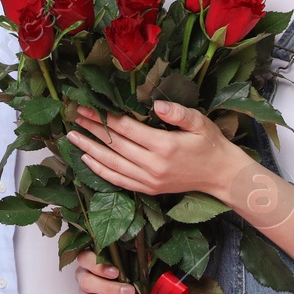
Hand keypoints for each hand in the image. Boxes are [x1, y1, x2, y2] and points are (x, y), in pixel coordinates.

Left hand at [65, 100, 248, 200]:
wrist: (221, 175)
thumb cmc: (210, 144)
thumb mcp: (199, 122)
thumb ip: (177, 113)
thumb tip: (155, 104)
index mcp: (164, 146)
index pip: (126, 129)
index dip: (104, 118)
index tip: (86, 107)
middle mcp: (153, 165)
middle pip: (114, 145)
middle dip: (92, 130)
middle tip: (74, 117)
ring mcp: (149, 180)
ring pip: (112, 164)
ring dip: (90, 150)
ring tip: (72, 137)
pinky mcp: (149, 189)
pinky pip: (119, 181)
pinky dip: (100, 171)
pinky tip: (87, 160)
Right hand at [74, 250, 140, 293]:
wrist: (130, 288)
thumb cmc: (127, 267)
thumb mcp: (128, 257)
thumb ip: (129, 254)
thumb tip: (142, 255)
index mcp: (89, 261)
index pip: (85, 259)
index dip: (98, 266)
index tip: (116, 272)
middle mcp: (84, 278)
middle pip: (87, 283)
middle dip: (110, 288)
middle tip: (130, 291)